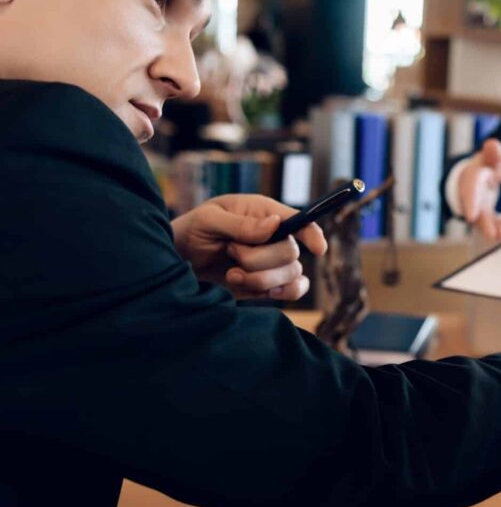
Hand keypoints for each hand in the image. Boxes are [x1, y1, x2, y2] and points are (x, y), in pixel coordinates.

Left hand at [171, 194, 327, 300]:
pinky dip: (280, 293)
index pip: (299, 220)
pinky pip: (292, 290)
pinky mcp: (268, 284)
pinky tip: (259, 292)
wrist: (175, 264)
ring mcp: (272, 262)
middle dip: (259, 260)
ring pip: (291, 274)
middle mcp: (274, 236)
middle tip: (231, 253)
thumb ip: (241, 224)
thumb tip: (274, 224)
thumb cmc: (191, 231)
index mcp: (263, 213)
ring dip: (260, 280)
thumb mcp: (209, 220)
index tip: (318, 249)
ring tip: (232, 275)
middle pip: (291, 253)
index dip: (312, 234)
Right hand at [458, 138, 500, 239]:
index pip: (470, 188)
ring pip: (481, 218)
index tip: (471, 217)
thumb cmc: (487, 164)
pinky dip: (496, 227)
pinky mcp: (485, 213)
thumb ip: (493, 152)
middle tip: (491, 234)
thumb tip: (491, 143)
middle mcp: (472, 193)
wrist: (484, 173)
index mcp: (472, 177)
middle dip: (482, 221)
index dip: (470, 202)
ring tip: (499, 235)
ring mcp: (477, 204)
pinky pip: (490, 221)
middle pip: (475, 208)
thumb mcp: (492, 156)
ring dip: (489, 227)